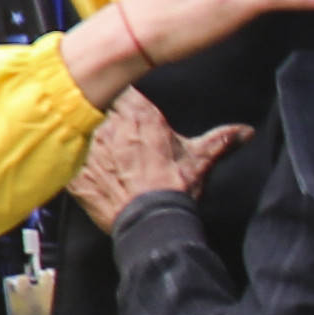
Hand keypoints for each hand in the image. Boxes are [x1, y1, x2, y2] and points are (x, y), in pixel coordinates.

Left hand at [63, 93, 244, 224]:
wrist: (150, 224)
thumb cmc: (174, 190)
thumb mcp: (201, 161)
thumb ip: (221, 139)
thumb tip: (246, 131)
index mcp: (140, 116)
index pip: (124, 90)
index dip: (126, 98)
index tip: (129, 106)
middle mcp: (109, 126)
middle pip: (98, 105)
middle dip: (105, 115)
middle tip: (117, 132)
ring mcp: (88, 148)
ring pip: (78, 130)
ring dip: (88, 138)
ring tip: (104, 154)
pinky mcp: (75, 172)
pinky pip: (67, 160)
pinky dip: (74, 165)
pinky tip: (87, 173)